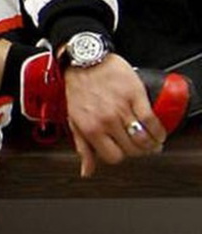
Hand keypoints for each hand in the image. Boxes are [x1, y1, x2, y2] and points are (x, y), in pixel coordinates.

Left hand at [63, 54, 164, 176]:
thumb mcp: (75, 121)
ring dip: (151, 144)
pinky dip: (158, 130)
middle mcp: (105, 121)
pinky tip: (158, 132)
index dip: (121, 156)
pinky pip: (152, 120)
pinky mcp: (135, 96)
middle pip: (131, 149)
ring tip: (152, 142)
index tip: (125, 152)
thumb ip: (83, 147)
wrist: (85, 62)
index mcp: (90, 129)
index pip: (113, 157)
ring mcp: (121, 109)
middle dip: (138, 151)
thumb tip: (87, 171)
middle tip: (141, 148)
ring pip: (143, 138)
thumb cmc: (78, 90)